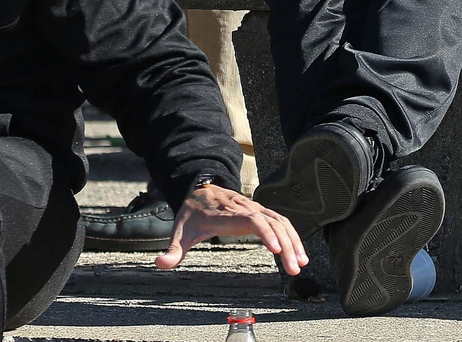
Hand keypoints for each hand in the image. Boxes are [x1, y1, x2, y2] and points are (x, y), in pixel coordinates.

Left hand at [156, 184, 306, 275]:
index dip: (266, 233)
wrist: (199, 190)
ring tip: (300, 265)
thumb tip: (161, 264)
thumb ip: (172, 250)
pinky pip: (282, 222)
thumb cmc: (192, 214)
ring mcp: (256, 209)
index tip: (276, 250)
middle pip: (273, 223)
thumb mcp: (179, 232)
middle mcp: (247, 209)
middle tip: (294, 270)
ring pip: (282, 222)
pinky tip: (297, 254)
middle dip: (287, 245)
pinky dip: (293, 236)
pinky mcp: (261, 213)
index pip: (252, 220)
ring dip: (294, 242)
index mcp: (228, 214)